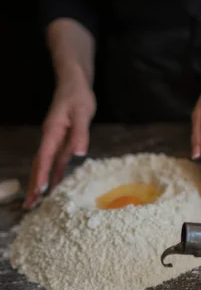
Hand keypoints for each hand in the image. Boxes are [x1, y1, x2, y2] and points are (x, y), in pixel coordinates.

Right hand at [23, 74, 95, 208]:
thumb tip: (79, 154)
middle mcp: (51, 138)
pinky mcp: (62, 141)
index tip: (39, 191)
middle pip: (41, 165)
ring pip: (47, 165)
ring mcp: (55, 140)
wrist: (74, 84)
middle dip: (35, 185)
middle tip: (29, 205)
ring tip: (36, 202)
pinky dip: (54, 174)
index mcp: (53, 132)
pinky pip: (56, 161)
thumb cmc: (78, 96)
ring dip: (43, 183)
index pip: (45, 157)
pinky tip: (55, 187)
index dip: (42, 175)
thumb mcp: (83, 113)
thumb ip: (81, 133)